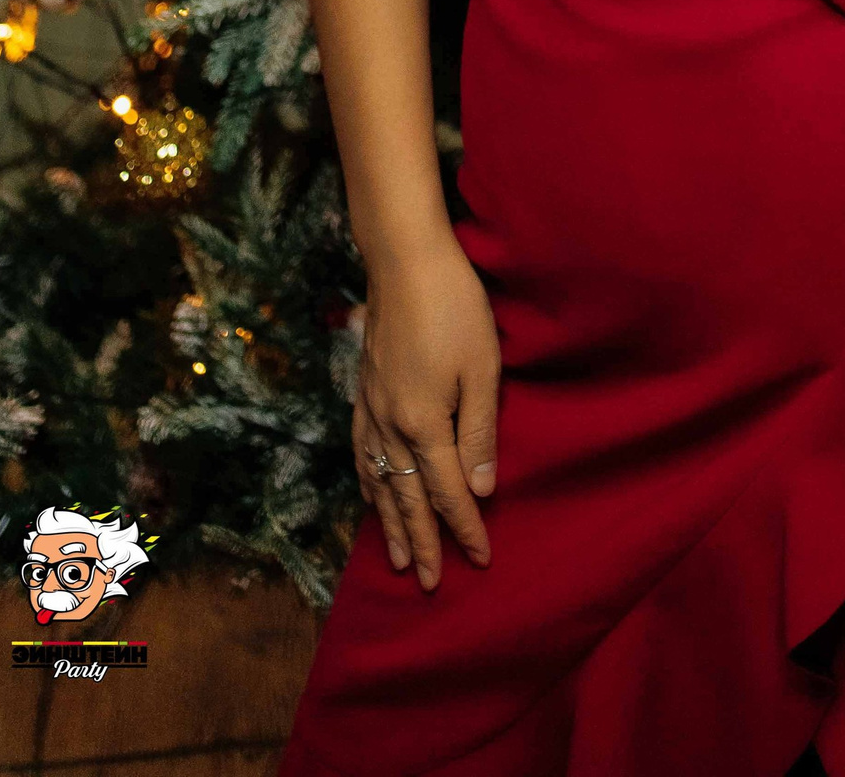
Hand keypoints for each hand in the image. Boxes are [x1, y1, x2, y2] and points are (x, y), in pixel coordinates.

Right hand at [352, 231, 501, 589]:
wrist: (404, 260)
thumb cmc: (454, 307)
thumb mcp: (483, 367)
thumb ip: (480, 432)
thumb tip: (481, 490)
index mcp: (424, 423)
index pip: (447, 491)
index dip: (465, 528)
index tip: (480, 559)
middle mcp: (391, 425)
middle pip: (408, 497)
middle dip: (423, 542)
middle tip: (432, 583)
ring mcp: (371, 409)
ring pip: (380, 482)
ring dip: (391, 523)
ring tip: (399, 559)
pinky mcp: (363, 391)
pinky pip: (361, 453)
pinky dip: (368, 484)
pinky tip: (371, 494)